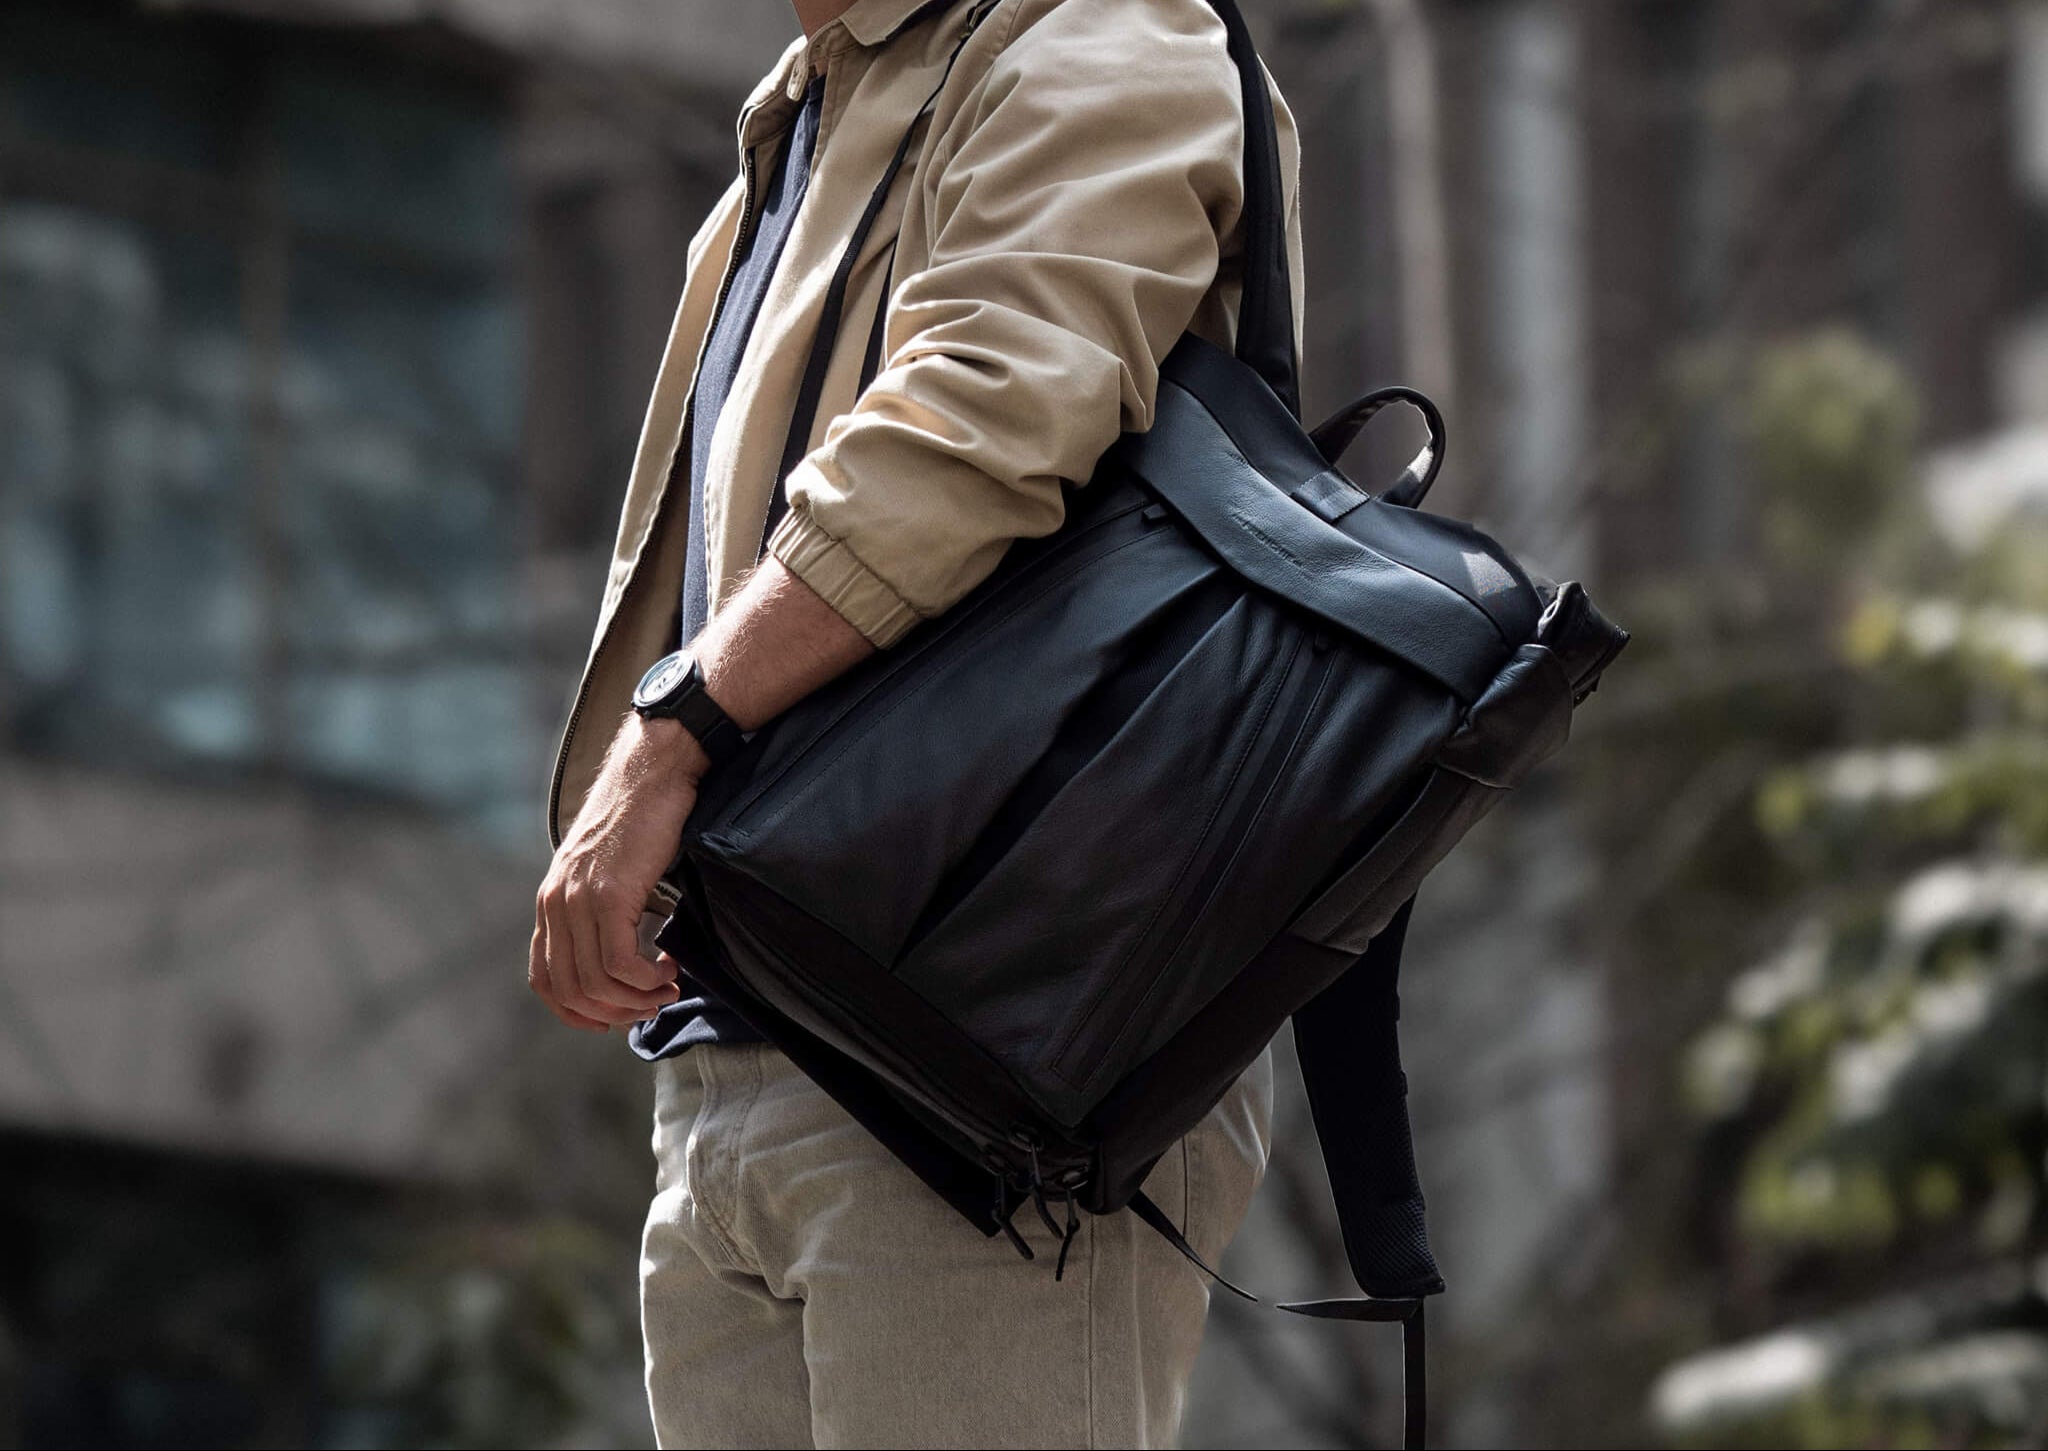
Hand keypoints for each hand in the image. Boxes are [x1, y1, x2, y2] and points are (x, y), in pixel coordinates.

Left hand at [529, 713, 707, 1031]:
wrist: (653, 771)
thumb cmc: (643, 818)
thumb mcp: (608, 869)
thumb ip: (600, 908)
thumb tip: (622, 956)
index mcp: (552, 901)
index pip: (545, 979)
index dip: (576, 1011)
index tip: (614, 1017)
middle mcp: (556, 903)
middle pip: (570, 990)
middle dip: (614, 1012)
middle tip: (652, 1005)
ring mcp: (579, 899)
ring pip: (597, 983)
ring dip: (637, 999)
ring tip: (667, 987)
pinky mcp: (610, 895)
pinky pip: (621, 963)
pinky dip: (647, 978)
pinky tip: (669, 967)